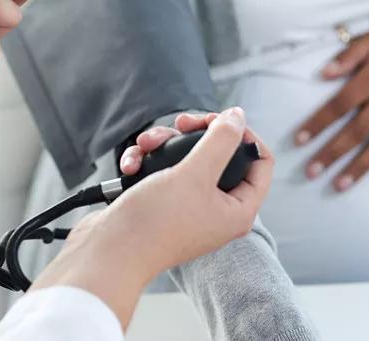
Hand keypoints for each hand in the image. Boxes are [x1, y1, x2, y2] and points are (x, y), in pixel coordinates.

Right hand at [31, 108, 273, 327]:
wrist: (108, 251)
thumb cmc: (156, 222)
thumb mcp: (194, 173)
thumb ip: (221, 141)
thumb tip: (238, 116)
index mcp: (238, 209)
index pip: (260, 162)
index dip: (243, 134)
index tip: (217, 121)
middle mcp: (217, 209)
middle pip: (220, 154)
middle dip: (196, 133)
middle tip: (181, 124)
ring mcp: (189, 207)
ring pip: (186, 158)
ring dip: (164, 144)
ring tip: (146, 144)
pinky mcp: (162, 203)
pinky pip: (163, 170)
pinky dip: (147, 161)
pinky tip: (132, 164)